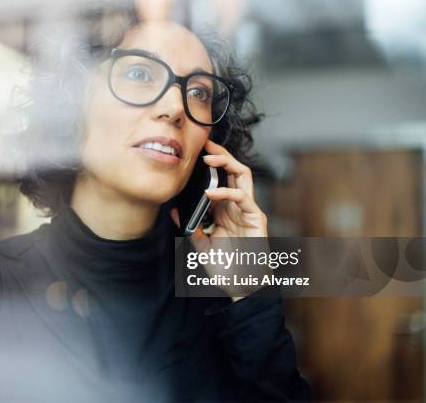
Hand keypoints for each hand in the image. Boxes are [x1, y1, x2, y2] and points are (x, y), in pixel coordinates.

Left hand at [170, 140, 268, 300]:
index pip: (220, 178)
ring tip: (208, 159)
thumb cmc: (226, 267)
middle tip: (205, 144)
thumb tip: (173, 212)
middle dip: (220, 154)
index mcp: (225, 209)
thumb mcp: (200, 246)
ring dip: (226, 163)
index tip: (194, 153)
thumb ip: (189, 229)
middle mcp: (237, 206)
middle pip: (234, 170)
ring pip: (243, 176)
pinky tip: (210, 193)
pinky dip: (225, 192)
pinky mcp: (256, 219)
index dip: (210, 164)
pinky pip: (243, 198)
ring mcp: (248, 210)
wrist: (243, 286)